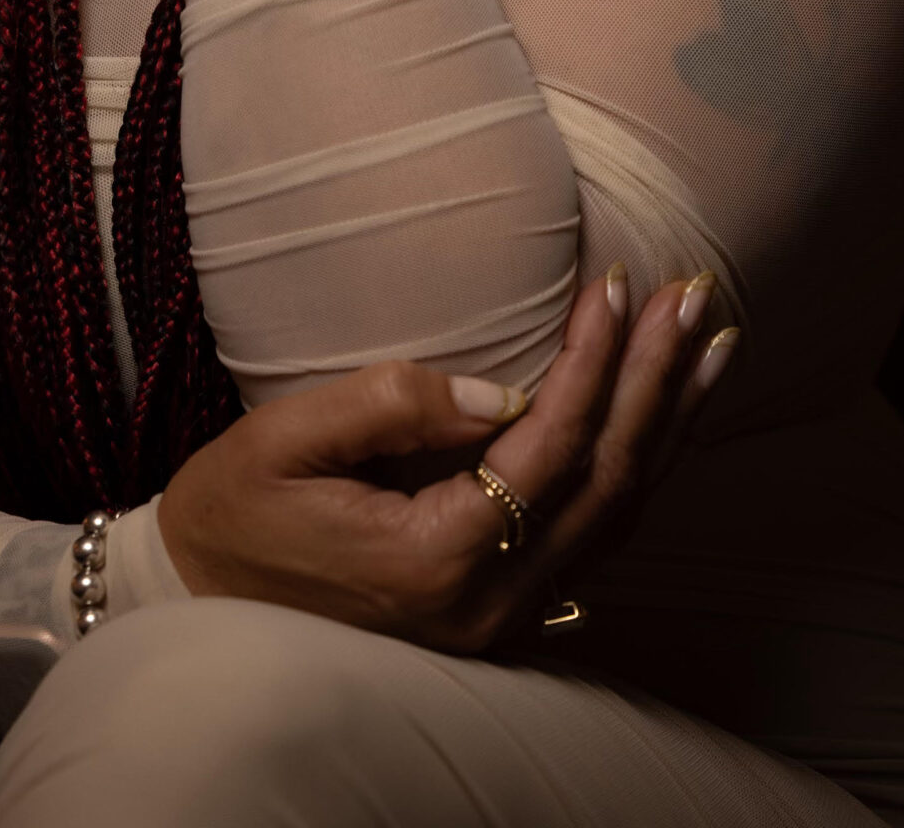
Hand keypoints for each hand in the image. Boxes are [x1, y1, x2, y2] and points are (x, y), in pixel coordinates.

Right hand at [155, 274, 735, 655]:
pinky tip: (659, 423)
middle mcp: (487, 602)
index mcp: (435, 556)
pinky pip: (592, 540)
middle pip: (606, 483)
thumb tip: (505, 389)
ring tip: (707, 348)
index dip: (594, 360)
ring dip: (665, 425)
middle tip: (695, 296)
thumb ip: (393, 404)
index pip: (550, 445)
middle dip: (655, 381)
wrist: (197, 604)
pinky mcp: (499, 615)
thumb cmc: (233, 511)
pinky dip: (635, 471)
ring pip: (615, 518)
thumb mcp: (285, 441)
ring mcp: (500, 621)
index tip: (618, 281)